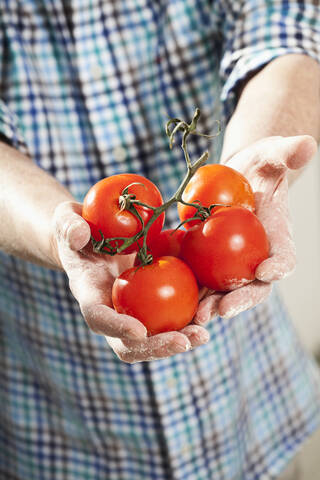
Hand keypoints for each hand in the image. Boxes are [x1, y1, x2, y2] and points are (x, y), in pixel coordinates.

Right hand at [52, 201, 208, 362]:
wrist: (94, 235)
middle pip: (131, 343)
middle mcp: (112, 310)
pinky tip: (213, 305)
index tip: (139, 331)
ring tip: (204, 332)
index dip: (117, 328)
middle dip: (158, 347)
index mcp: (90, 293)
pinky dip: (192, 314)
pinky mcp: (153, 302)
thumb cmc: (79, 227)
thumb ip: (70, 226)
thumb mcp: (68, 220)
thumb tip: (80, 235)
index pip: (99, 318)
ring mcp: (133, 310)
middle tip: (185, 341)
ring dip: (180, 338)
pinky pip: (173, 314)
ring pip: (156, 336)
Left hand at [194, 135, 316, 323]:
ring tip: (196, 317)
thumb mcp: (272, 155)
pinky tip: (176, 303)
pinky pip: (201, 282)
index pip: (284, 258)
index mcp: (277, 238)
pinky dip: (191, 294)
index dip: (279, 266)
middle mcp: (257, 258)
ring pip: (225, 292)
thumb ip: (287, 153)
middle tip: (224, 308)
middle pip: (254, 287)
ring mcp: (232, 265)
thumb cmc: (258, 166)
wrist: (234, 177)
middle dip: (240, 299)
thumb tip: (306, 145)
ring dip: (212, 306)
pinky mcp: (208, 264)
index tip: (267, 270)